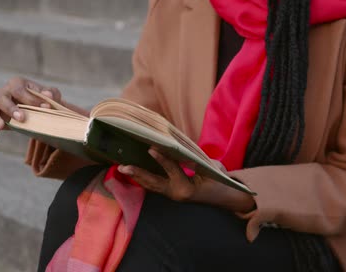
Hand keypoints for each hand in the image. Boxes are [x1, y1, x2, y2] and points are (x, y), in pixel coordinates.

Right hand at [0, 77, 61, 140]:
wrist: (39, 110)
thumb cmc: (43, 99)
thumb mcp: (50, 95)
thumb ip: (51, 94)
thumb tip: (49, 96)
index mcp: (17, 83)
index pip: (19, 90)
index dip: (30, 99)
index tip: (44, 108)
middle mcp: (5, 92)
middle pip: (2, 97)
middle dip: (11, 108)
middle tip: (22, 118)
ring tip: (1, 126)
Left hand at [117, 148, 255, 212]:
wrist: (224, 198)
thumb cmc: (219, 181)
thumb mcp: (212, 169)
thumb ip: (197, 160)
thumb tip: (180, 150)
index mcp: (187, 189)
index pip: (173, 170)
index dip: (162, 159)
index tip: (151, 148)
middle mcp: (176, 194)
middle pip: (153, 182)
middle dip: (138, 174)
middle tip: (123, 166)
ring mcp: (172, 195)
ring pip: (151, 185)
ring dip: (136, 176)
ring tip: (122, 168)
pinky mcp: (170, 193)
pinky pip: (154, 186)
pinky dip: (143, 178)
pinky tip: (133, 172)